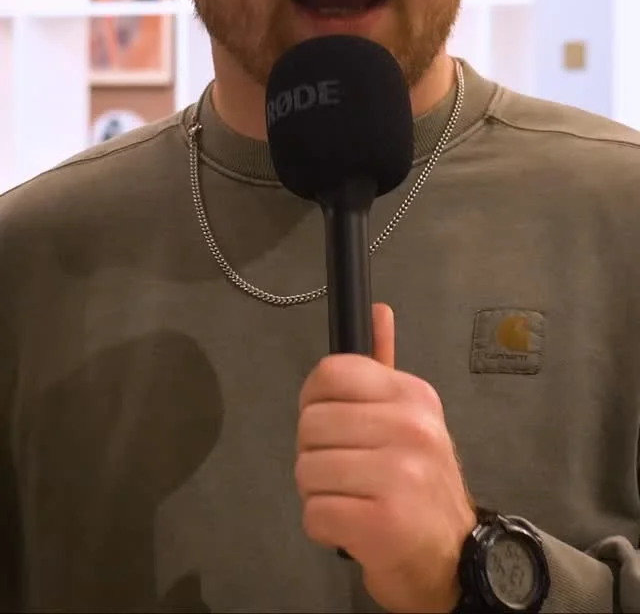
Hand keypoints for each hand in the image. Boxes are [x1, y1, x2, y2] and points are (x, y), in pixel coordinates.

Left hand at [296, 304, 475, 612]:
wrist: (454, 558)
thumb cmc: (420, 485)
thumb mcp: (411, 417)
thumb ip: (384, 365)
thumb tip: (377, 308)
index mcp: (413, 397)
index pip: (332, 374)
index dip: (314, 399)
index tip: (330, 424)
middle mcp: (411, 429)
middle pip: (310, 424)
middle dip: (315, 453)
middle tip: (346, 471)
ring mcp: (399, 476)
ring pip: (307, 469)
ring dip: (318, 492)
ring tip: (350, 498)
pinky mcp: (383, 524)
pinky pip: (315, 513)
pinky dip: (322, 525)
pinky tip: (351, 526)